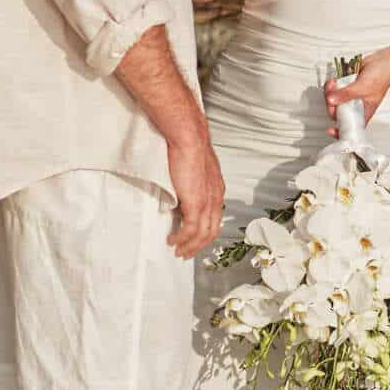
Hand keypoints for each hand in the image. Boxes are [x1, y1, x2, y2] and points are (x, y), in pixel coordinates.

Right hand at [166, 126, 224, 257]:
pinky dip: (181, 239)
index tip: (195, 239)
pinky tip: (173, 241)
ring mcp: (207, 202)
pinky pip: (190, 230)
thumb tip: (180, 192)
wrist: (188, 137)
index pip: (215, 217)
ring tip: (178, 250)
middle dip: (198, 245)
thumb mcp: (193, 168)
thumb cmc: (188, 146)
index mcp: (216, 189)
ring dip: (189, 246)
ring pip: (202, 234)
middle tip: (186, 252)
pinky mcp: (196, 204)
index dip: (205, 232)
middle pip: (211, 231)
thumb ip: (190, 182)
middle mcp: (215, 198)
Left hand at [323, 51, 389, 135]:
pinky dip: (332, 85)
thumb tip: (331, 100)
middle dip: (331, 105)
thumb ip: (346, 94)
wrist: (382, 61)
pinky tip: (334, 80)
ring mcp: (350, 96)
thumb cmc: (381, 77)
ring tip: (333, 84)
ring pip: (334, 101)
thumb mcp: (363, 88)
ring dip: (330, 93)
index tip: (331, 130)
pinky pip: (334, 90)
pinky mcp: (346, 87)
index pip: (351, 127)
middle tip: (331, 96)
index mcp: (363, 112)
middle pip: (337, 113)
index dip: (340, 132)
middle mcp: (355, 106)